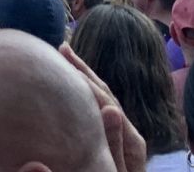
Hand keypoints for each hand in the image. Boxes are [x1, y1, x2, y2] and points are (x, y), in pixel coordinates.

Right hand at [59, 42, 147, 171]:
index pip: (106, 101)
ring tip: (66, 60)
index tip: (64, 58)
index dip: (85, 78)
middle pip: (106, 96)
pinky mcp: (115, 146)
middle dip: (84, 71)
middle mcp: (129, 136)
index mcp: (131, 142)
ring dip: (85, 79)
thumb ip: (114, 146)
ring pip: (103, 102)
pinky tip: (73, 92)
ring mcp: (123, 140)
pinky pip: (99, 114)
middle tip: (62, 47)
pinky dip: (86, 97)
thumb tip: (109, 109)